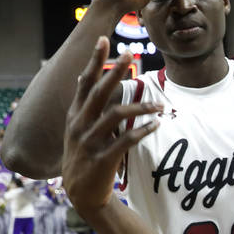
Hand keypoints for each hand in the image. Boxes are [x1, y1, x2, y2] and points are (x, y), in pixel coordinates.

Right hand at [62, 37, 161, 214]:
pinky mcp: (103, 159)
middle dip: (114, 71)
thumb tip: (93, 78)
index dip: (94, 61)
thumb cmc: (84, 156)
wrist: (81, 193)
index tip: (104, 40)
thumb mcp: (78, 130)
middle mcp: (79, 125)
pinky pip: (126, 141)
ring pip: (115, 116)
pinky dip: (143, 131)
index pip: (84, 83)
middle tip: (130, 53)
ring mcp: (90, 143)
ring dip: (140, 107)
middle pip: (98, 93)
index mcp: (74, 116)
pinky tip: (157, 124)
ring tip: (160, 105)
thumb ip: (87, 107)